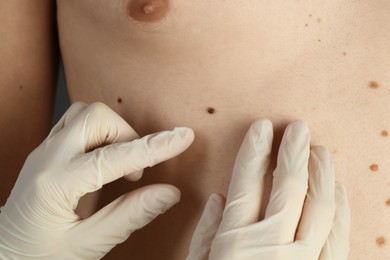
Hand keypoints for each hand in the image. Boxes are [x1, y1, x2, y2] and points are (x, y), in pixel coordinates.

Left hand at [0, 102, 193, 258]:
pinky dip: (99, 132)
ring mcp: (44, 150)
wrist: (4, 253)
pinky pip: (76, 122)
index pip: (114, 158)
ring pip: (85, 113)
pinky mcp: (46, 150)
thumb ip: (129, 216)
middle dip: (127, 135)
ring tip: (121, 163)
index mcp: (55, 185)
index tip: (183, 137)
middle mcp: (46, 158)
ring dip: (113, 131)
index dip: (154, 148)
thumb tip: (169, 193)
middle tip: (136, 169)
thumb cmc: (39, 256)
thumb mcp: (86, 246)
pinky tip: (104, 157)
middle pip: (95, 117)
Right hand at [187, 120, 349, 259]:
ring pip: (319, 206)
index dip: (254, 149)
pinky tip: (336, 189)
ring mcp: (302, 259)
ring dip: (321, 173)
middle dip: (294, 151)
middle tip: (299, 128)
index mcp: (234, 240)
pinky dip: (340, 208)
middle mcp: (271, 244)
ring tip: (319, 151)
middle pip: (288, 186)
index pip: (246, 181)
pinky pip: (338, 236)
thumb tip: (219, 199)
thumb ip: (204, 235)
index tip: (261, 127)